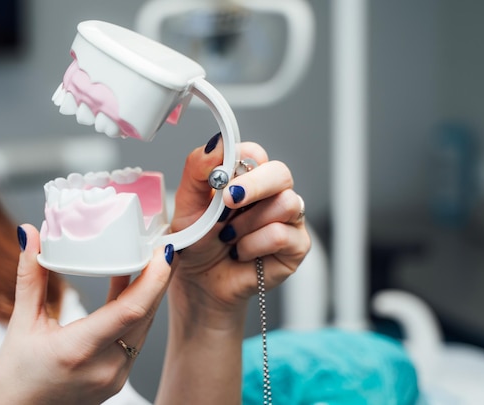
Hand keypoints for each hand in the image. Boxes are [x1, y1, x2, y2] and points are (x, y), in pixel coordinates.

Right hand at [0, 224, 172, 404]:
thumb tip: (30, 234)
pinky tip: (135, 285)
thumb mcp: (21, 324)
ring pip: (144, 325)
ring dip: (150, 292)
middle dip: (159, 277)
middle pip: (145, 314)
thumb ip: (31, 277)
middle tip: (162, 244)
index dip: (154, 279)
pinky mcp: (120, 378)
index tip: (163, 252)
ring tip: (151, 259)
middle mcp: (105, 367)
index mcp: (78, 350)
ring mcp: (116, 376)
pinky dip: (139, 309)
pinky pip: (138, 337)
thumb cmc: (16, 378)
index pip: (130, 310)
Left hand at [169, 135, 310, 328]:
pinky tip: (241, 253)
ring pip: (286, 203)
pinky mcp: (296, 245)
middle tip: (229, 201)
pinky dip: (254, 245)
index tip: (220, 179)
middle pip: (281, 173)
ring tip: (228, 237)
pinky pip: (282, 235)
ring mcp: (288, 219)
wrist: (200, 282)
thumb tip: (217, 143)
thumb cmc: (197, 241)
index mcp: (246, 177)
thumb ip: (198, 169)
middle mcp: (271, 193)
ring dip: (248, 223)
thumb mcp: (186, 203)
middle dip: (254, 185)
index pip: (256, 154)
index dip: (241, 162)